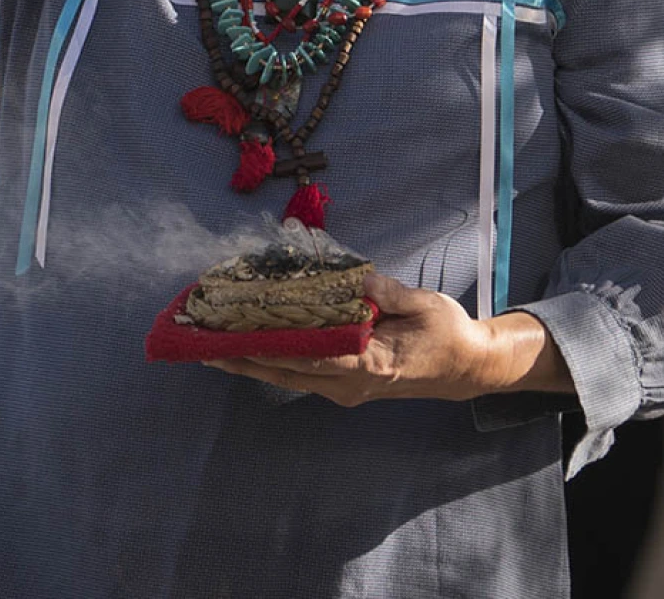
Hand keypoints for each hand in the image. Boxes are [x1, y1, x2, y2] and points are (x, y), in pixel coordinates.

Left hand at [203, 270, 568, 406]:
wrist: (464, 368)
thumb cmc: (446, 332)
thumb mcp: (422, 304)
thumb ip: (385, 292)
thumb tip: (351, 276)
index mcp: (370, 363)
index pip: (309, 356)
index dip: (267, 347)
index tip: (231, 337)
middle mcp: (349, 384)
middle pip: (284, 372)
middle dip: (241, 356)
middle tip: (198, 341)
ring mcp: (344, 388)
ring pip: (286, 376)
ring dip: (249, 360)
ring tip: (208, 344)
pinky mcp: (343, 383)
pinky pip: (298, 373)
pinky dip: (270, 359)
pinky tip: (247, 345)